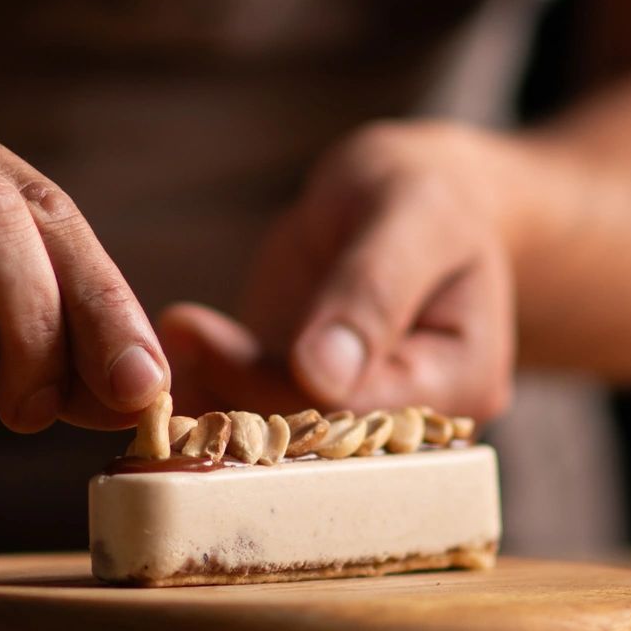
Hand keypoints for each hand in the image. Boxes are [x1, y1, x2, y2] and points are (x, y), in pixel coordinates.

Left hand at [158, 120, 517, 421]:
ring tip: (169, 336)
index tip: (204, 341)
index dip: (279, 388)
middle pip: (316, 439)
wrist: (406, 193)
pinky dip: (209, 383)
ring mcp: (353, 409)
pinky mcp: (305, 394)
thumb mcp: (410, 216)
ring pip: (275, 430)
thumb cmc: (424, 192)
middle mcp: (414, 415)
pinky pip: (254, 405)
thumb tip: (324, 374)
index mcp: (463, 378)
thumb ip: (373, 290)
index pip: (362, 411)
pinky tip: (176, 340)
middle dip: (235, 398)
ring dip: (212, 393)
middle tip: (168, 345)